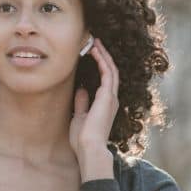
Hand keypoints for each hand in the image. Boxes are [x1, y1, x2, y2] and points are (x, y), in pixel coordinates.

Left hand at [70, 37, 118, 158]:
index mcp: (105, 105)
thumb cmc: (82, 138)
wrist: (89, 147)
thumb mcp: (79, 116)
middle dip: (103, 57)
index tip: (92, 55)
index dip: (100, 66)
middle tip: (95, 43)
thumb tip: (81, 89)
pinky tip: (95, 52)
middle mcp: (111, 99)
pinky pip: (108, 73)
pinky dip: (102, 61)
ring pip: (111, 70)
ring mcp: (111, 97)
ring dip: (104, 55)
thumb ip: (82, 103)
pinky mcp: (107, 96)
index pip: (105, 81)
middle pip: (110, 72)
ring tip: (95, 43)